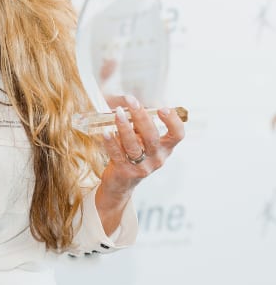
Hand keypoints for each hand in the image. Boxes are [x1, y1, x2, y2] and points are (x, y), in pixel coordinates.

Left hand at [95, 95, 185, 229]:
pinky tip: (106, 132)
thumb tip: (133, 102)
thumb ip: (141, 125)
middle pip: (152, 137)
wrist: (121, 184)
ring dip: (125, 127)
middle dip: (142, 117)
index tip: (163, 108)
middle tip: (131, 101)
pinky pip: (117, 154)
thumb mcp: (143, 141)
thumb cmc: (133, 155)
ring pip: (134, 145)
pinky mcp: (125, 171)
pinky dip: (111, 142)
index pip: (177, 135)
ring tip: (118, 112)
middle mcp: (156, 158)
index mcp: (164, 148)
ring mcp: (141, 167)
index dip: (173, 121)